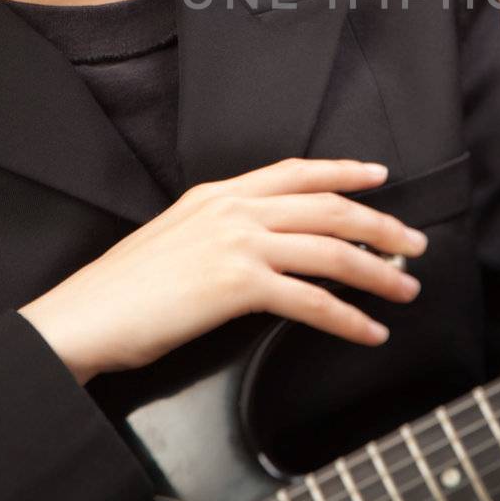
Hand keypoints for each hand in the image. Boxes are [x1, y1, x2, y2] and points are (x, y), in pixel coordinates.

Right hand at [17, 158, 428, 385]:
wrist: (85, 315)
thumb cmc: (123, 289)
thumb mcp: (174, 236)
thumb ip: (219, 229)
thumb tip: (261, 247)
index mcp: (217, 193)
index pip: (295, 171)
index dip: (344, 170)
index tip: (378, 174)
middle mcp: (233, 209)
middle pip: (328, 207)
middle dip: (380, 224)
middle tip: (414, 243)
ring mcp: (238, 243)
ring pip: (331, 250)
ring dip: (378, 272)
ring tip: (406, 288)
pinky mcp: (238, 284)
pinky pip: (311, 301)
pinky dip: (349, 318)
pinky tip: (369, 330)